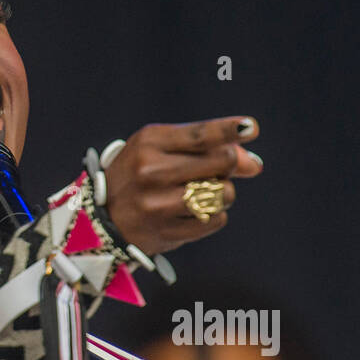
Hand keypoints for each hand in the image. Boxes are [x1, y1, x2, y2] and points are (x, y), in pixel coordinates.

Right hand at [102, 116, 262, 254]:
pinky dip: (214, 214)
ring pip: (223, 193)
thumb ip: (206, 148)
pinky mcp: (167, 232)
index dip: (229, 130)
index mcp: (149, 142)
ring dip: (223, 192)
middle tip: (219, 168)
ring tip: (203, 192)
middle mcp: (151, 171)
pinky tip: (196, 211)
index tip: (251, 127)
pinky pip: (216, 220)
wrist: (104, 218)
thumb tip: (254, 164)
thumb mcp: (162, 150)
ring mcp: (158, 204)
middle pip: (221, 162)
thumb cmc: (142, 174)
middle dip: (229, 164)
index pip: (200, 134)